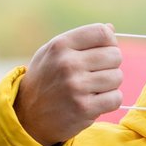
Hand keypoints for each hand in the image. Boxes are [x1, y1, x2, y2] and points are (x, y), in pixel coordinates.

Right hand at [14, 23, 123, 145]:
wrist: (27, 116)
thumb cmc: (44, 80)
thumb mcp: (52, 53)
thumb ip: (80, 40)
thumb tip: (111, 28)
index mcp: (61, 45)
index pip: (102, 33)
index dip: (110, 42)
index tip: (103, 52)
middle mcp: (68, 63)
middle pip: (115, 55)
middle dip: (111, 65)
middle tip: (96, 74)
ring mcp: (76, 86)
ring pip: (117, 77)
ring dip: (110, 85)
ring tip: (94, 88)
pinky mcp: (84, 108)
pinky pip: (116, 98)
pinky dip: (110, 101)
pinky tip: (96, 101)